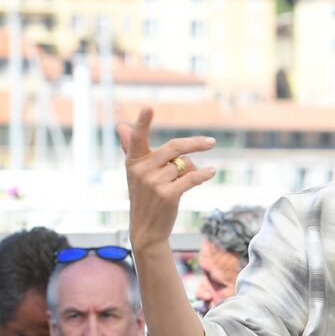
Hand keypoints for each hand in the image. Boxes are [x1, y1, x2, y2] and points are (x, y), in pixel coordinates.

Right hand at [118, 107, 216, 253]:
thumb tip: (120, 125)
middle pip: (174, 148)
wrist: (147, 228)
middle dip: (195, 144)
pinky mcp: (168, 194)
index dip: (143, 123)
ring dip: (190, 172)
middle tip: (211, 142)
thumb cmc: (144, 196)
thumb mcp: (135, 172)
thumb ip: (132, 149)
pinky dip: (204, 175)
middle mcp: (140, 170)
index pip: (138, 138)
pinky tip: (212, 172)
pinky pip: (191, 178)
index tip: (149, 107)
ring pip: (184, 166)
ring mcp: (153, 183)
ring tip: (180, 184)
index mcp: (133, 161)